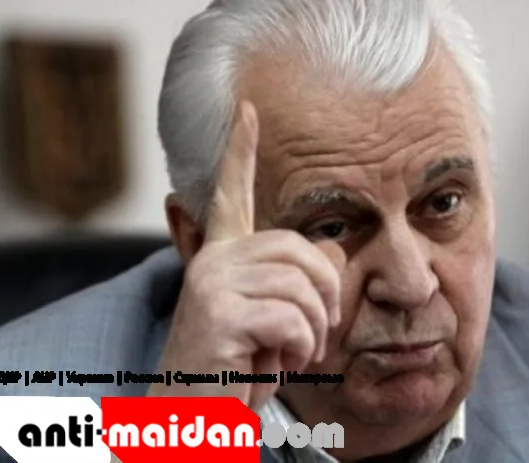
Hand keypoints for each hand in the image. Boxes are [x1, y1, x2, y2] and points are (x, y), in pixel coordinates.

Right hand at [147, 101, 342, 410]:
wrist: (198, 415)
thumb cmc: (239, 367)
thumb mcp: (275, 320)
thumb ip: (296, 279)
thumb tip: (330, 247)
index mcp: (223, 256)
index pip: (231, 193)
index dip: (240, 150)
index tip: (247, 109)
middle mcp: (214, 260)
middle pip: (301, 248)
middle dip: (326, 295)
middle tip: (317, 335)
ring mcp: (212, 282)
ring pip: (302, 285)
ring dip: (313, 330)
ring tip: (293, 353)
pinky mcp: (218, 312)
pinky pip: (292, 318)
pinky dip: (300, 349)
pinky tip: (279, 365)